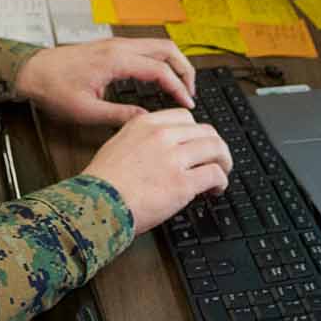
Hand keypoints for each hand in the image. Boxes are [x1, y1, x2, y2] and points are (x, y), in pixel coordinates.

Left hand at [13, 38, 195, 125]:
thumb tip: (147, 120)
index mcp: (116, 60)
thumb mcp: (86, 110)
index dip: (178, 89)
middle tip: (191, 93)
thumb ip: (120, 115)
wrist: (32, 71)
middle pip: (167, 49)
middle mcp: (119, 47)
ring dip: (174, 63)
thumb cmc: (53, 89)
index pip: (160, 70)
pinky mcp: (112, 47)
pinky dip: (161, 60)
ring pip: (158, 45)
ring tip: (181, 86)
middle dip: (185, 69)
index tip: (187, 105)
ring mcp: (116, 44)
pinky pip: (146, 48)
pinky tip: (160, 78)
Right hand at [81, 108, 231, 234]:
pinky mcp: (183, 183)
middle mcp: (162, 136)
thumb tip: (161, 150)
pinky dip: (221, 182)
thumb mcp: (118, 145)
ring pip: (216, 149)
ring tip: (222, 174)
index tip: (198, 144)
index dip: (197, 132)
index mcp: (146, 123)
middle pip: (206, 130)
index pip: (185, 117)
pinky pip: (215, 174)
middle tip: (217, 159)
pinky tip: (216, 190)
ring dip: (223, 162)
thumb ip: (141, 139)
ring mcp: (174, 158)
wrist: (96, 204)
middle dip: (216, 146)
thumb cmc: (102, 183)